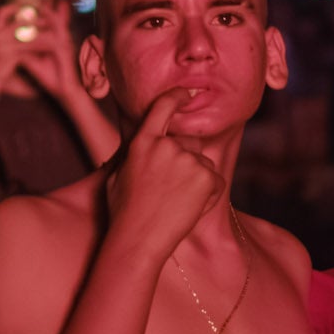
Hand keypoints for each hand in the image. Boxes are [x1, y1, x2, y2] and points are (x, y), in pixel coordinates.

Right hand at [0, 0, 44, 78]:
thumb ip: (7, 34)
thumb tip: (22, 24)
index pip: (1, 12)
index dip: (14, 6)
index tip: (28, 4)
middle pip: (18, 22)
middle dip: (34, 20)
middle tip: (47, 18)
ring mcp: (1, 45)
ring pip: (25, 35)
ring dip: (40, 33)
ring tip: (53, 32)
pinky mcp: (8, 56)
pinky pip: (27, 48)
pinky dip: (39, 46)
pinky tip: (48, 47)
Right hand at [111, 90, 222, 254]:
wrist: (137, 240)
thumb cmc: (123, 214)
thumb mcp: (117, 176)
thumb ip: (134, 155)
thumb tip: (141, 145)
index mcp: (141, 142)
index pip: (162, 107)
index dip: (177, 97)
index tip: (187, 94)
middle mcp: (165, 145)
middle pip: (189, 142)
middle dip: (187, 160)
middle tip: (172, 190)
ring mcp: (186, 160)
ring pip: (203, 163)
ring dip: (198, 180)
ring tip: (178, 203)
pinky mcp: (205, 176)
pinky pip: (216, 181)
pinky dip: (209, 195)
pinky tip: (191, 209)